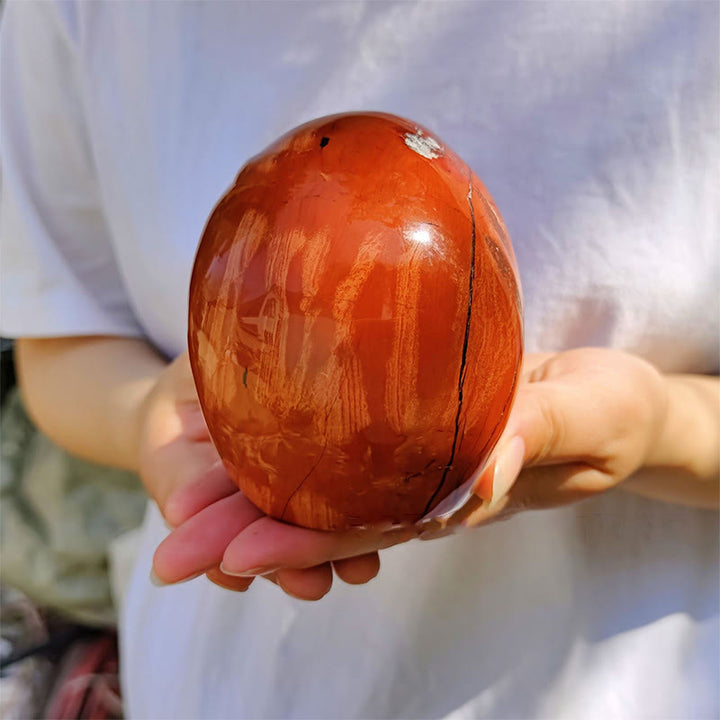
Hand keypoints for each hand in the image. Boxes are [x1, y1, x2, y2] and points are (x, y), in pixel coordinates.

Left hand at [152, 348, 671, 596]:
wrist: (614, 403)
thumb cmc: (611, 413)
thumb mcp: (585, 416)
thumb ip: (531, 438)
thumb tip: (476, 469)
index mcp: (456, 494)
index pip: (367, 527)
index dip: (299, 544)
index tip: (230, 555)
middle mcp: (422, 488)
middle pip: (325, 518)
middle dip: (247, 535)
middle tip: (170, 551)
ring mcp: (413, 462)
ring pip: (324, 488)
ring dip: (253, 498)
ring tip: (181, 508)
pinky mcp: (416, 430)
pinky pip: (345, 449)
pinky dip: (291, 450)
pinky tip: (247, 443)